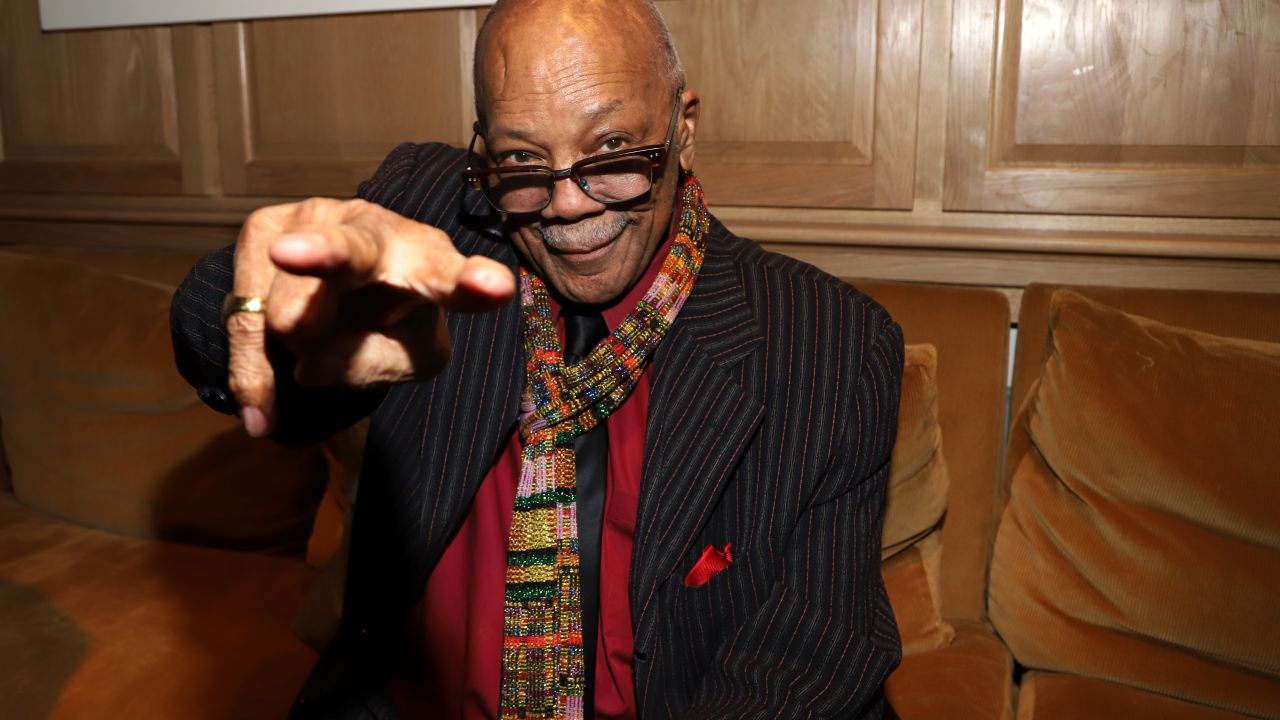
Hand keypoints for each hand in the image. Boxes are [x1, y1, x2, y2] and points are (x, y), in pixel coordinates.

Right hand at [226, 197, 514, 437]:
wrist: (344, 287)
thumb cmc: (393, 324)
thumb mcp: (408, 358)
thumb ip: (375, 365)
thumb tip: (309, 364)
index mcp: (430, 261)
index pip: (452, 275)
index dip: (471, 282)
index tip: (494, 288)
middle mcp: (375, 228)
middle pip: (351, 249)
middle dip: (323, 252)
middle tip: (291, 254)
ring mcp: (315, 219)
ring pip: (288, 317)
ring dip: (298, 353)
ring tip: (319, 342)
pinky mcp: (264, 230)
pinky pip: (244, 319)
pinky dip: (254, 370)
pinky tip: (262, 407)